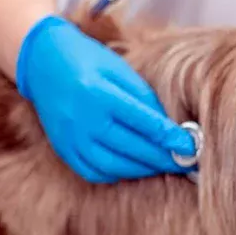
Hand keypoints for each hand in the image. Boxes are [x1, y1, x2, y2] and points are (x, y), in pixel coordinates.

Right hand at [15, 15, 195, 182]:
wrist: (43, 61)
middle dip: (163, 158)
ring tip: (163, 165)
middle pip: (132, 149)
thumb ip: (145, 100)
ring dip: (144, 169)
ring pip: (115, 166)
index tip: (192, 147)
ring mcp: (70, 138)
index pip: (146, 124)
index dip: (172, 139)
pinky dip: (117, 174)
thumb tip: (172, 129)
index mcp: (101, 94)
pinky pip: (94, 172)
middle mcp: (84, 120)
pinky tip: (133, 167)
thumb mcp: (121, 71)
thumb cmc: (89, 60)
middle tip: (186, 162)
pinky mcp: (63, 148)